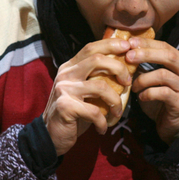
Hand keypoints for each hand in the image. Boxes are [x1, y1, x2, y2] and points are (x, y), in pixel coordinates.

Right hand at [43, 38, 132, 155]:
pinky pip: (94, 112)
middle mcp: (66, 74)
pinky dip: (103, 122)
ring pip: (100, 86)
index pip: (91, 48)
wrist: (51, 135)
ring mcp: (64, 89)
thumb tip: (124, 68)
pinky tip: (102, 128)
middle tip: (128, 82)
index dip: (111, 44)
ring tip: (117, 111)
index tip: (128, 46)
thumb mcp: (82, 90)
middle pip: (97, 60)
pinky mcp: (65, 107)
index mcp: (70, 67)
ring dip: (115, 101)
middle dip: (119, 68)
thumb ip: (95, 77)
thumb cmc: (73, 112)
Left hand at [127, 37, 178, 143]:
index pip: (166, 47)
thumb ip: (146, 65)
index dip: (148, 44)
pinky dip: (148, 93)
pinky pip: (163, 93)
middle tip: (128, 57)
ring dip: (143, 79)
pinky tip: (141, 96)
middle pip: (169, 56)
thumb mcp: (153, 79)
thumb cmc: (161, 99)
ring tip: (134, 86)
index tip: (130, 42)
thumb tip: (126, 50)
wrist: (173, 126)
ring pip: (163, 75)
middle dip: (146, 54)